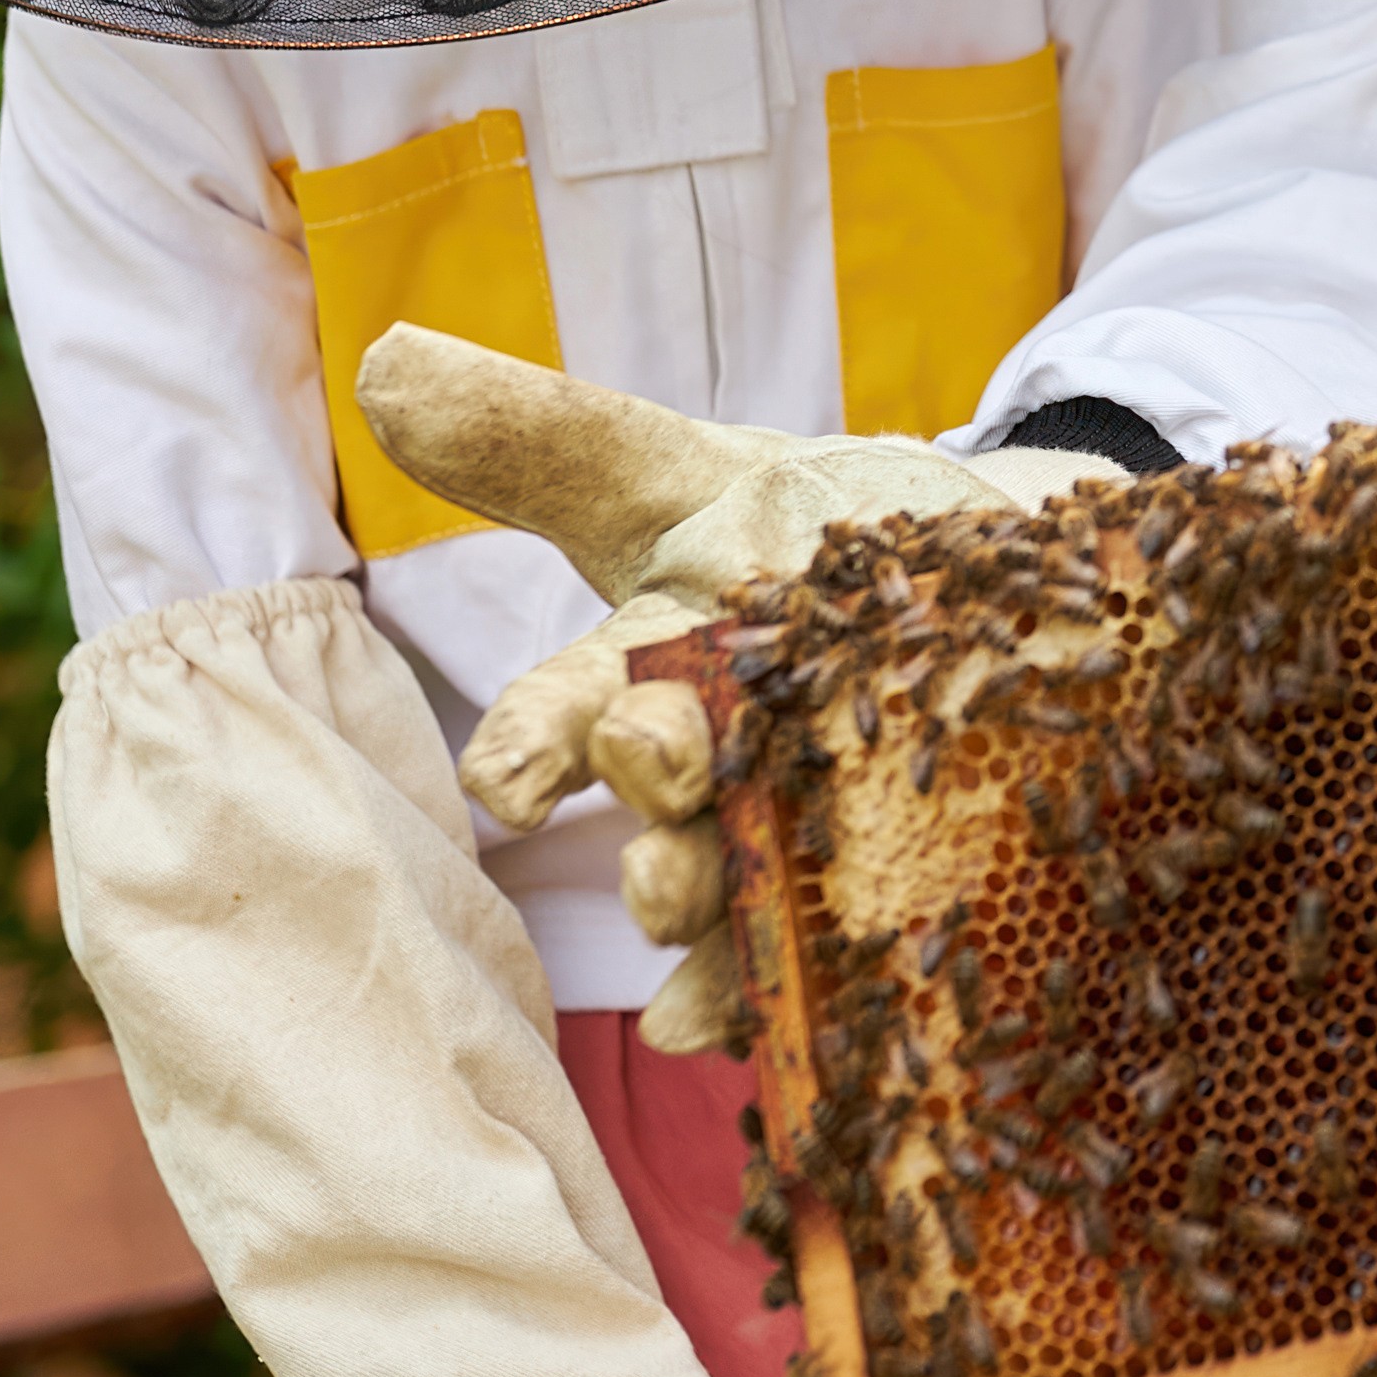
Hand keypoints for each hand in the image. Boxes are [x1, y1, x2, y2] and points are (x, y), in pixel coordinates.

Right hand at [354, 328, 1120, 1051]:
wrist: (990, 580)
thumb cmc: (803, 532)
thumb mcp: (689, 473)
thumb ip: (548, 439)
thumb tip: (386, 361)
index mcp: (650, 664)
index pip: (570, 705)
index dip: (534, 743)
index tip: (506, 781)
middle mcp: (712, 762)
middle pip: (667, 788)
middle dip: (653, 787)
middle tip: (658, 772)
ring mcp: (795, 822)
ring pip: (734, 874)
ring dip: (696, 895)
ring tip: (677, 896)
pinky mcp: (893, 866)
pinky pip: (827, 937)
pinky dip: (780, 977)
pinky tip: (741, 1015)